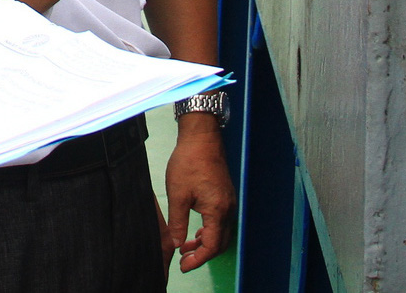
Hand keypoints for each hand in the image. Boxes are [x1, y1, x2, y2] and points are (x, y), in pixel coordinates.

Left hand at [164, 122, 234, 270]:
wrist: (201, 138)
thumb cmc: (189, 162)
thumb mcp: (178, 194)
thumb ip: (178, 223)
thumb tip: (176, 244)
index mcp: (217, 210)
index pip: (212, 245)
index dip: (198, 259)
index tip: (184, 265)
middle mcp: (228, 209)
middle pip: (219, 243)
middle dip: (202, 255)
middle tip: (184, 261)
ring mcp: (229, 202)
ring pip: (221, 233)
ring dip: (205, 244)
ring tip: (186, 249)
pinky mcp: (225, 196)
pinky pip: (221, 222)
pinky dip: (209, 232)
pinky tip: (196, 233)